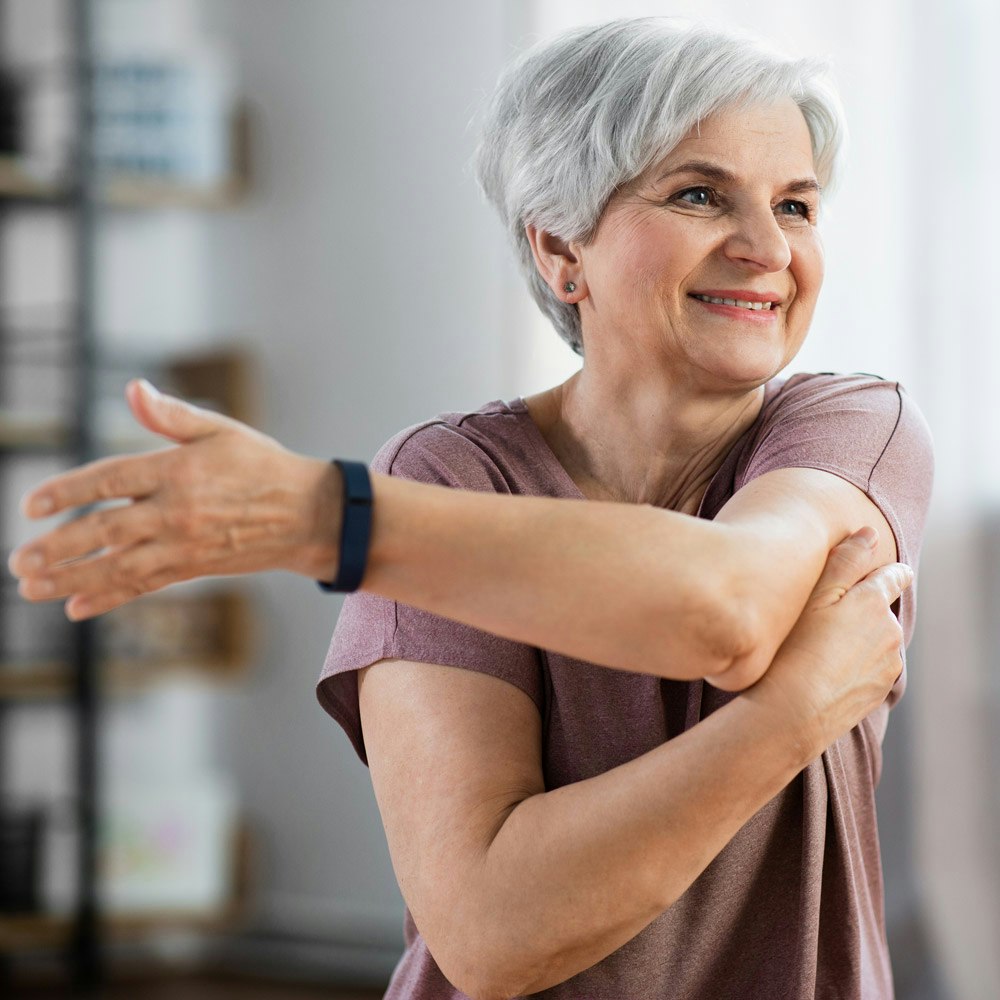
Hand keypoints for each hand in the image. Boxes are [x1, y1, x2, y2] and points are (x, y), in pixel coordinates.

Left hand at [8, 380, 342, 619]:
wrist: (308, 515)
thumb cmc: (263, 464)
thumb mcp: (221, 430)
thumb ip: (171, 415)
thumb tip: (132, 389)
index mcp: (178, 470)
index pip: (110, 480)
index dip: (67, 491)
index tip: (30, 506)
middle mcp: (177, 511)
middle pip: (105, 531)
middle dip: (58, 548)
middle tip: (17, 561)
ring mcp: (185, 544)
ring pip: (119, 566)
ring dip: (72, 579)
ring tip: (30, 589)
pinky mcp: (194, 568)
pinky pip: (145, 585)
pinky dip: (110, 597)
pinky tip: (77, 608)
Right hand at [745, 527, 912, 762]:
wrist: (793, 712)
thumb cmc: (794, 649)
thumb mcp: (813, 596)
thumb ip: (845, 561)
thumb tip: (869, 532)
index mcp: (874, 602)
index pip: (894, 576)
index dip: (886, 571)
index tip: (878, 571)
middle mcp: (889, 631)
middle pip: (881, 610)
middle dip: (862, 609)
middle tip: (825, 617)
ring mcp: (888, 666)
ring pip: (877, 641)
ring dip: (859, 640)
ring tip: (821, 648)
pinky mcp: (878, 692)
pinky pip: (871, 669)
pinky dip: (855, 666)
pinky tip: (825, 670)